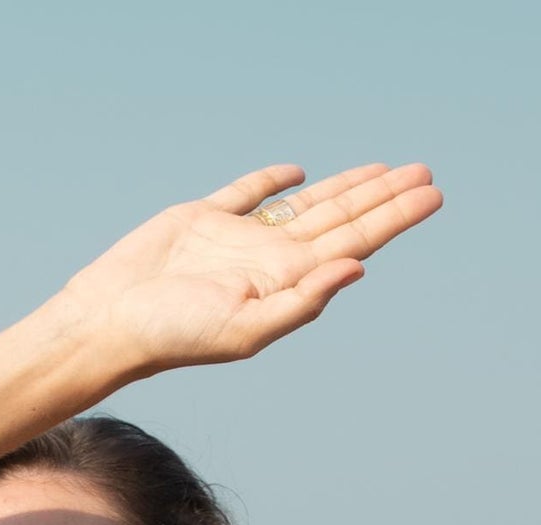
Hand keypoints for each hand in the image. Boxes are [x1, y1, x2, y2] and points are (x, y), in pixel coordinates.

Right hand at [55, 162, 443, 380]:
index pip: (354, 242)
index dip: (394, 217)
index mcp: (287, 282)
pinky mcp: (203, 220)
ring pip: (306, 204)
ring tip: (382, 172)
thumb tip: (357, 267)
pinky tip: (297, 173)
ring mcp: (238, 239)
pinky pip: (248, 193)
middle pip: (341, 219)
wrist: (110, 322)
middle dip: (384, 198)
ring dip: (345, 188)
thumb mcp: (246, 328)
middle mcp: (270, 260)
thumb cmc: (173, 335)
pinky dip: (273, 181)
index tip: (430, 195)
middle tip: (423, 174)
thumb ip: (304, 300)